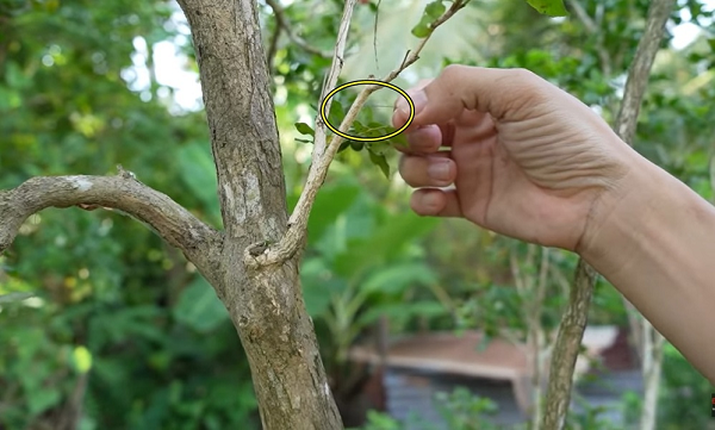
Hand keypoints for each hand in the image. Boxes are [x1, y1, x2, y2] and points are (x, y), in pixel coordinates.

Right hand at [392, 65, 636, 251]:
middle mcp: (470, 134)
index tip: (406, 118)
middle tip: (433, 141)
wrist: (596, 198)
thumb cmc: (566, 138)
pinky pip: (426, 202)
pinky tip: (441, 199)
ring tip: (451, 175)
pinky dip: (422, 200)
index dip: (410, 105)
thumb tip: (412, 110)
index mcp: (482, 102)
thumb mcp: (518, 92)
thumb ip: (461, 86)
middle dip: (411, 137)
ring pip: (414, 166)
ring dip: (419, 168)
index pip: (428, 96)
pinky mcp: (469, 205)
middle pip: (414, 132)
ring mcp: (468, 170)